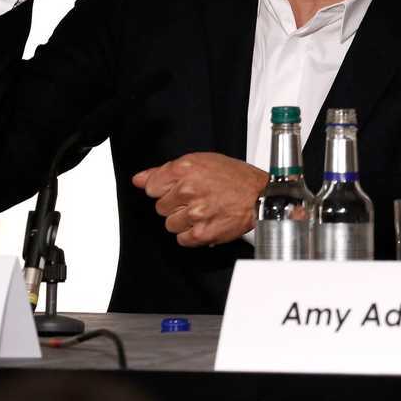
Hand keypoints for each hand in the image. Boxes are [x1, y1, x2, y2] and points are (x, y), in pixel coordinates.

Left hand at [132, 152, 268, 246]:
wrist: (260, 196)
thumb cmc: (236, 178)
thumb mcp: (201, 162)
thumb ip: (165, 171)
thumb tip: (139, 179)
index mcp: (185, 169)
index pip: (152, 186)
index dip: (165, 189)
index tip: (177, 190)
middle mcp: (188, 189)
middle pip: (160, 207)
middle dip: (175, 205)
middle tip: (196, 199)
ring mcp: (194, 212)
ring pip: (170, 224)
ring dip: (184, 221)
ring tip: (203, 211)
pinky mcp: (201, 232)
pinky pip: (182, 239)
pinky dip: (192, 234)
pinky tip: (206, 222)